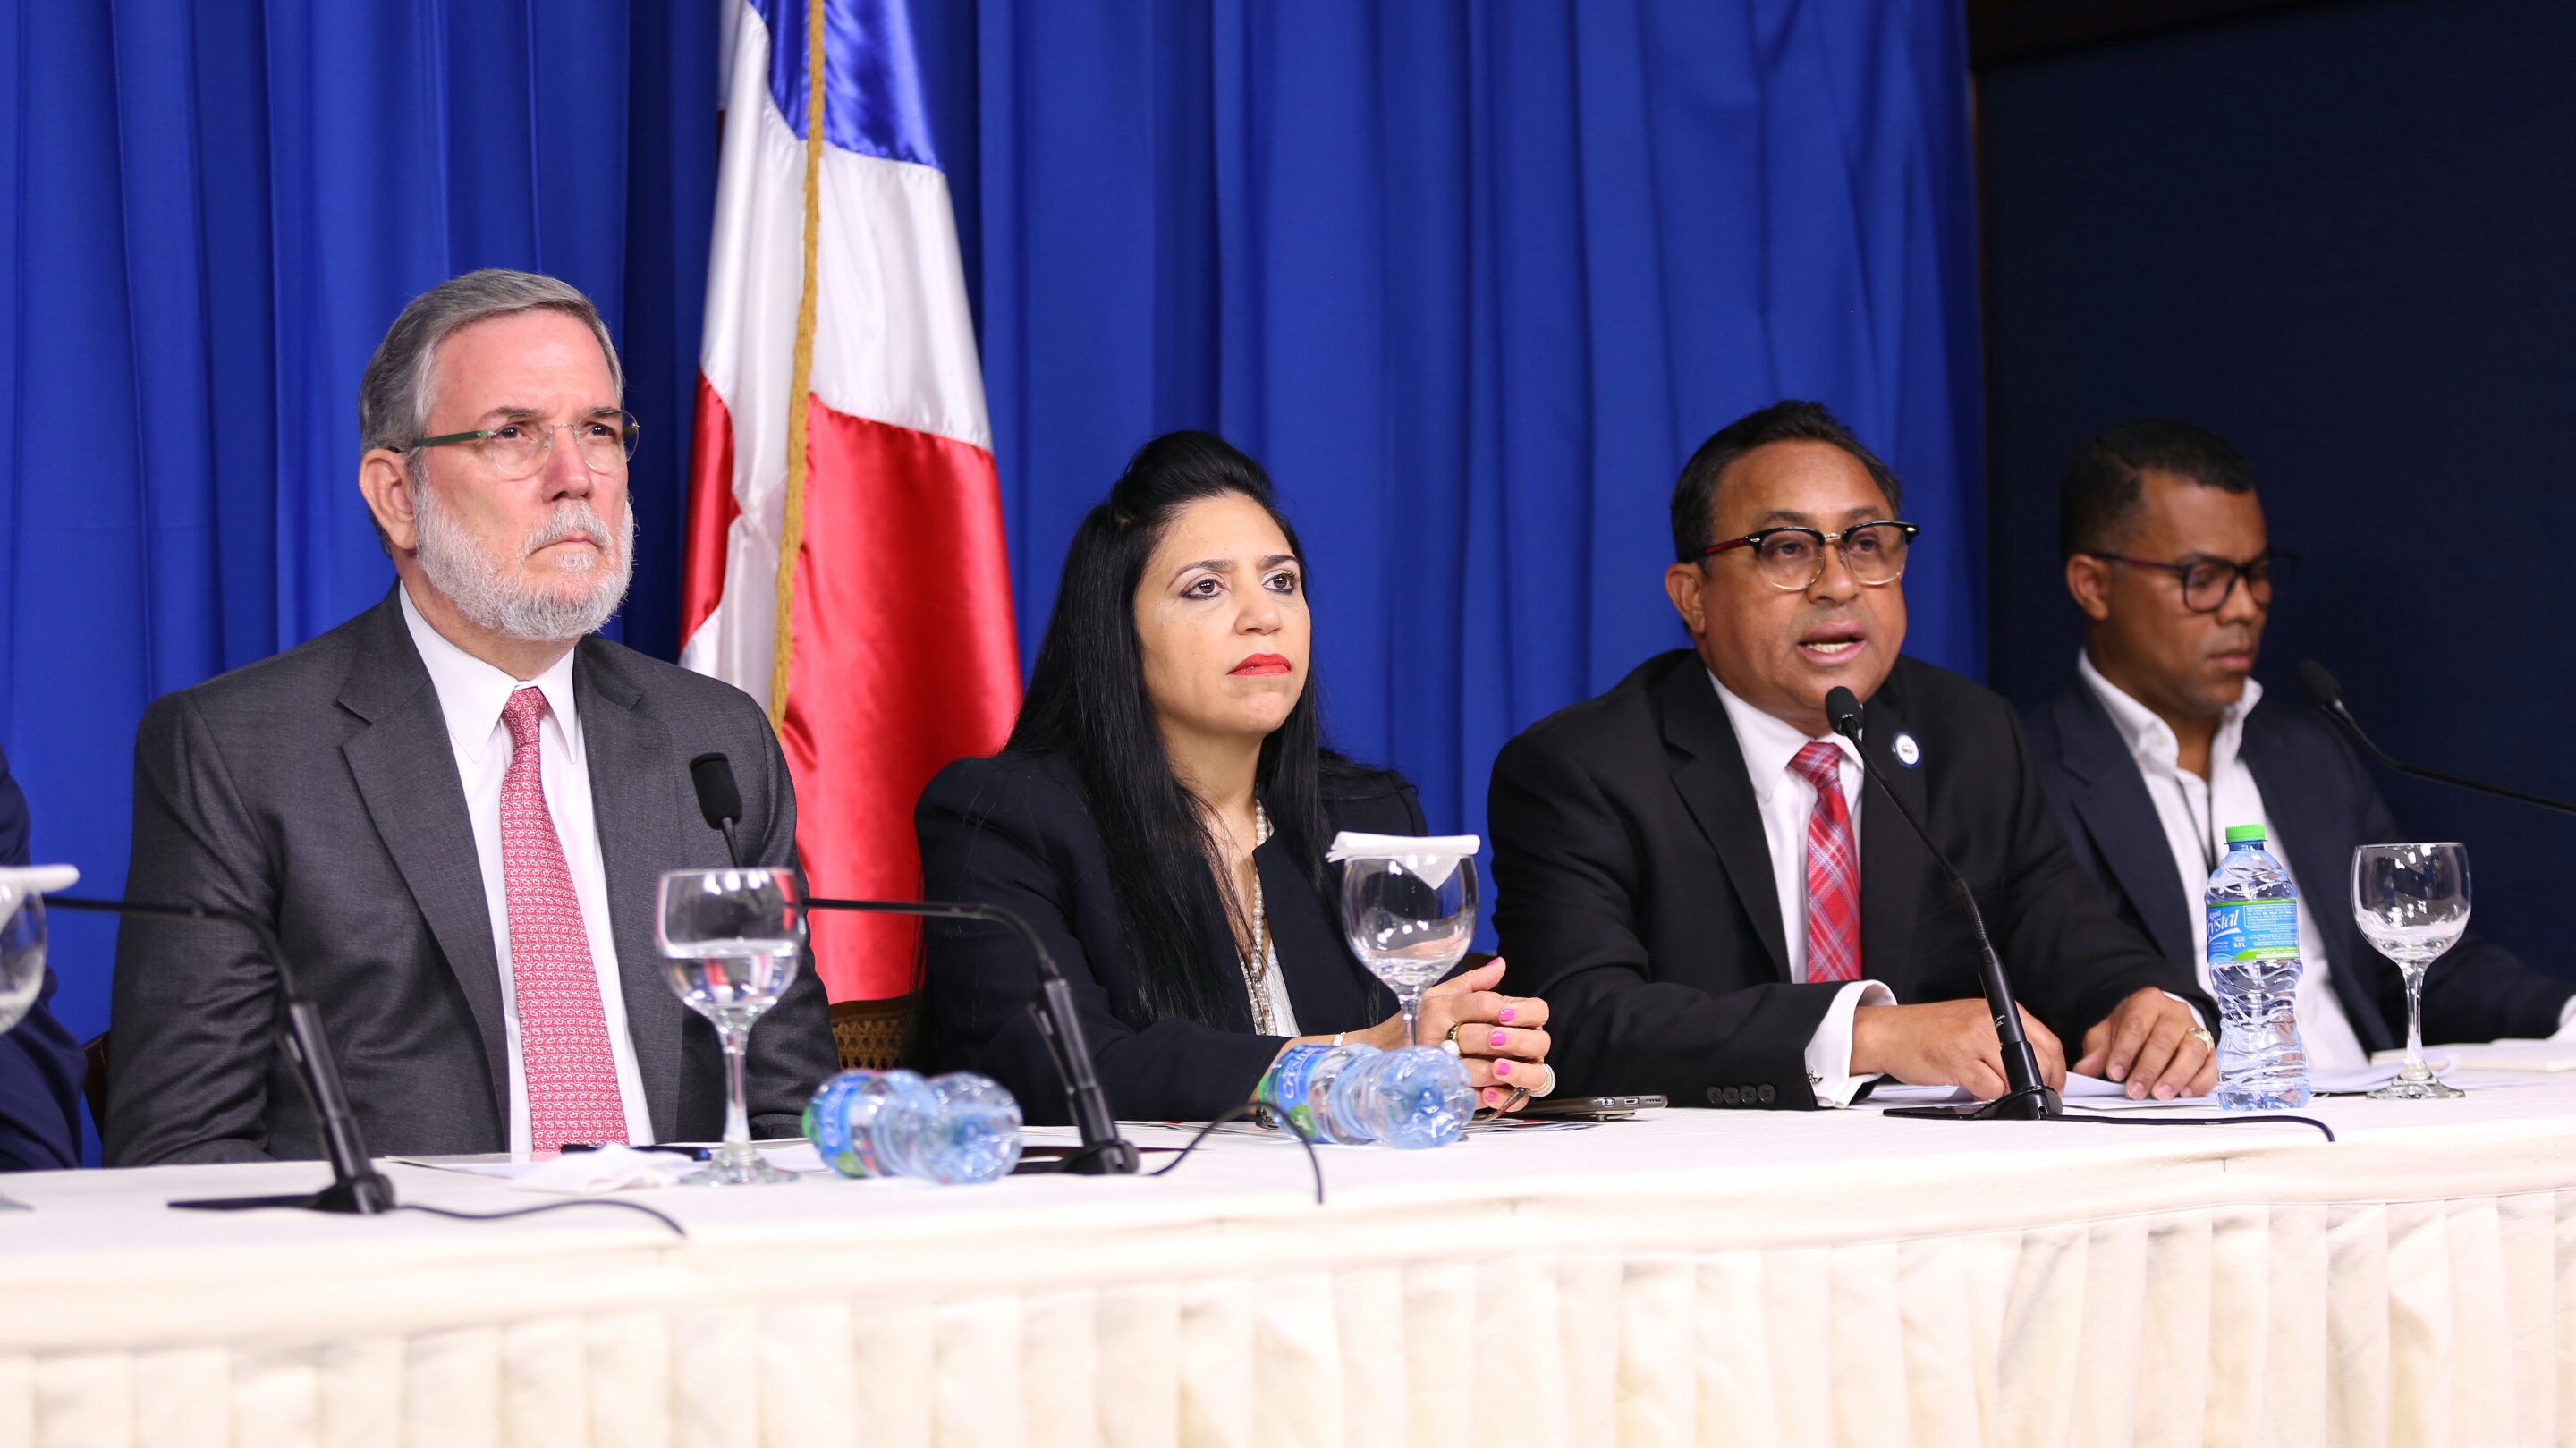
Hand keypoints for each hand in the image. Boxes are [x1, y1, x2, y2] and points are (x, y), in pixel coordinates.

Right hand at [1327, 960, 1554, 1108]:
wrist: (1384, 1056)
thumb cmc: (1418, 1023)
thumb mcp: (1440, 995)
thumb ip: (1472, 982)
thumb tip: (1500, 965)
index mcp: (1442, 1006)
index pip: (1485, 1003)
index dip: (1512, 1009)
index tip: (1518, 1015)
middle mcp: (1440, 1033)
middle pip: (1492, 1036)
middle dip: (1517, 1042)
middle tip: (1529, 1043)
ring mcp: (1441, 1065)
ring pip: (1487, 1070)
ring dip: (1511, 1071)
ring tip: (1520, 1067)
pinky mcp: (1442, 1091)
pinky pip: (1476, 1097)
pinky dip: (1496, 1097)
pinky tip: (1504, 1092)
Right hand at [1850, 998, 2065, 1098]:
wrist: (1889, 1033)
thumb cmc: (1928, 1030)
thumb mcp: (1974, 1021)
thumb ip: (2006, 1037)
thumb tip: (2038, 1067)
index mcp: (2000, 1009)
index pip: (2049, 1042)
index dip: (2057, 1070)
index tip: (2054, 1085)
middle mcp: (1990, 1020)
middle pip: (2040, 1062)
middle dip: (2037, 1085)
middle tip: (2023, 1092)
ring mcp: (1974, 1040)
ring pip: (2015, 1079)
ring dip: (2004, 1090)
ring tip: (1982, 1080)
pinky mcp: (1959, 1060)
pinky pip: (1990, 1089)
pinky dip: (1983, 1094)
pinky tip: (1968, 1083)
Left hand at [2075, 987, 2216, 1099]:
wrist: (2157, 1019)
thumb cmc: (2132, 1026)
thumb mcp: (2108, 1032)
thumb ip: (2097, 1050)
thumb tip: (2085, 1070)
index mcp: (2147, 1002)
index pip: (2136, 1025)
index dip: (2125, 1051)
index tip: (2114, 1072)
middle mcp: (2175, 1013)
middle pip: (2163, 1040)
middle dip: (2148, 1069)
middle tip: (2135, 1091)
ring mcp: (2196, 1030)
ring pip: (2192, 1051)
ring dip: (2176, 1076)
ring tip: (2160, 1094)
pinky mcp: (2210, 1049)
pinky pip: (2211, 1065)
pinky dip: (2201, 1081)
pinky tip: (2186, 1093)